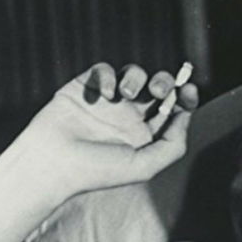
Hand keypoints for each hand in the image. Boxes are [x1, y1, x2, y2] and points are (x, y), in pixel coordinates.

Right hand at [15, 63, 200, 197]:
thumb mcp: (144, 166)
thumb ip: (172, 145)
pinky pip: (104, 70)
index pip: (173, 110)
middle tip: (158, 91)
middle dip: (165, 82)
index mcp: (145, 135)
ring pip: (133, 74)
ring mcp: (107, 102)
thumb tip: (186, 116)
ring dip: (137, 77)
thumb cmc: (98, 171)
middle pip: (158, 88)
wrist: (52, 164)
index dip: (185, 97)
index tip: (189, 90)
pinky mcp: (84, 88)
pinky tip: (104, 95)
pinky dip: (108, 76)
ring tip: (125, 93)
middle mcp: (129, 117)